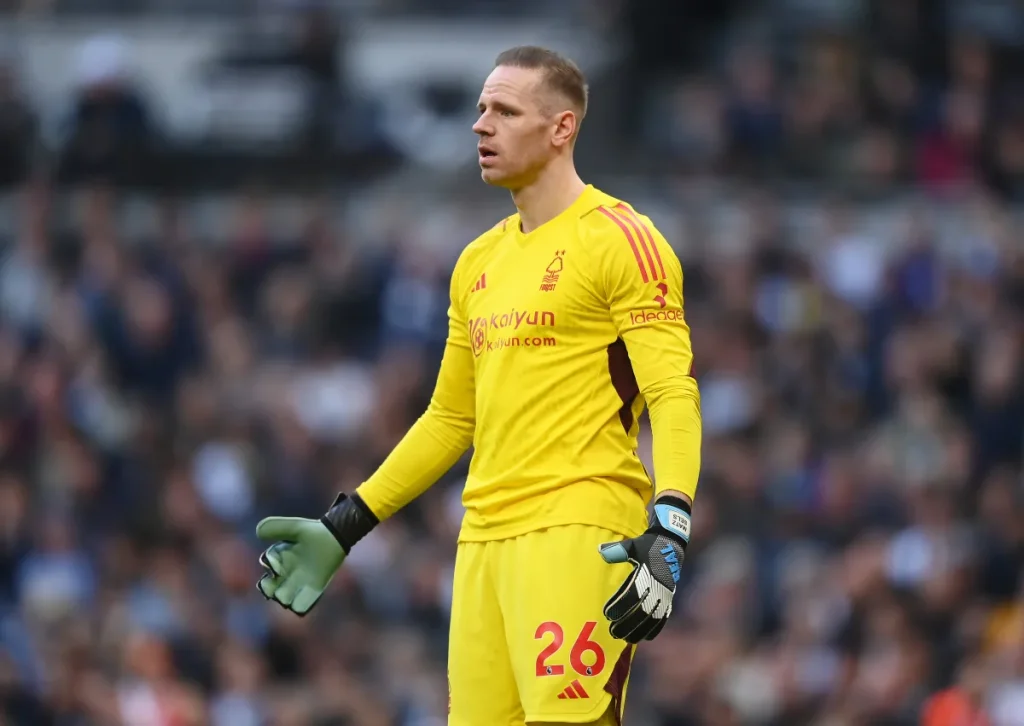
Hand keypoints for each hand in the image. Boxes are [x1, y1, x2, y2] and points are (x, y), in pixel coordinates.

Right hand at [256, 516, 345, 615]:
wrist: (336, 537)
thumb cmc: (314, 532)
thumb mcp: (294, 527)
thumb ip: (276, 527)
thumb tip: (258, 532)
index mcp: (278, 560)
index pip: (266, 569)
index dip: (270, 567)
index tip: (276, 565)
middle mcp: (286, 574)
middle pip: (270, 590)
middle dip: (270, 589)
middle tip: (281, 581)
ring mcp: (300, 583)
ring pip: (284, 599)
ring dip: (285, 597)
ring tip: (293, 590)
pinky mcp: (314, 589)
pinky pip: (302, 605)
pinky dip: (300, 605)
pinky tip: (304, 598)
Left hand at [598, 496, 689, 642]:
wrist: (671, 545)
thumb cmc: (649, 545)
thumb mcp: (634, 544)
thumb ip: (618, 550)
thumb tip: (601, 551)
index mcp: (649, 573)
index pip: (633, 593)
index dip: (620, 605)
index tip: (607, 614)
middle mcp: (659, 586)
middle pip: (642, 610)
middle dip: (627, 623)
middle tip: (612, 632)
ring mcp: (665, 594)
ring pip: (653, 617)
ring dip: (639, 630)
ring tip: (625, 639)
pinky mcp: (669, 599)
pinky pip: (663, 617)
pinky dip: (654, 629)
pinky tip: (644, 638)